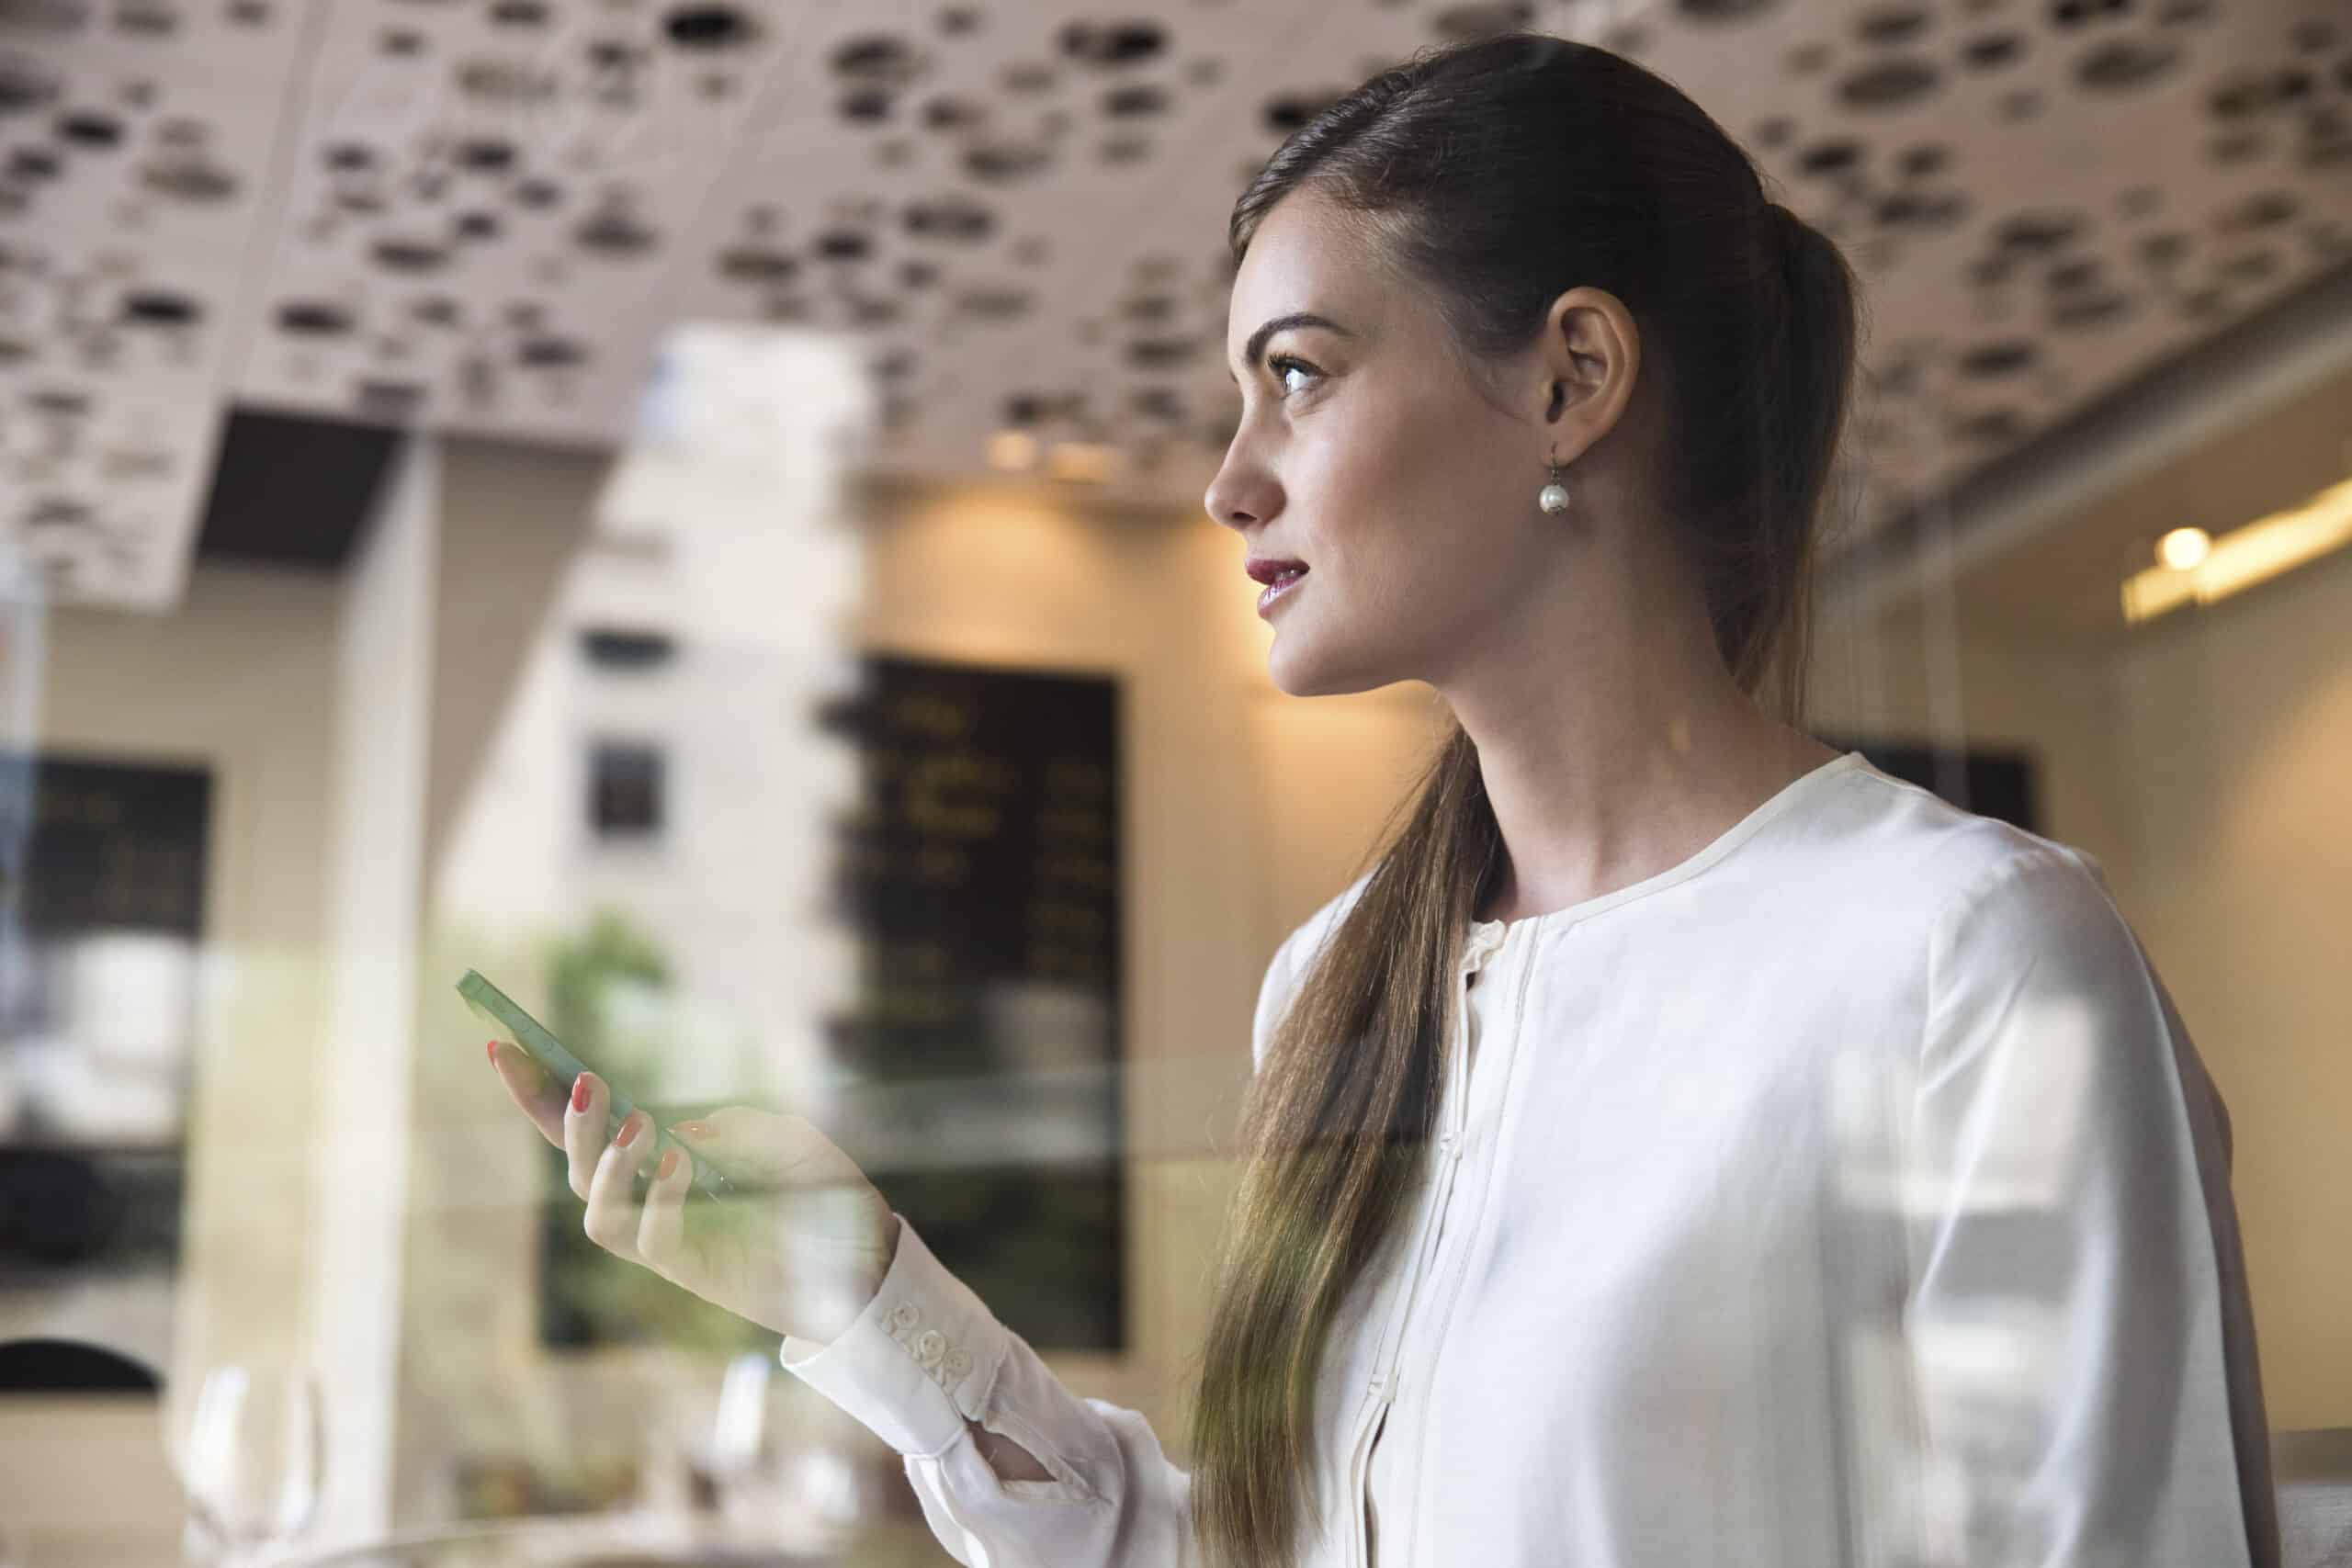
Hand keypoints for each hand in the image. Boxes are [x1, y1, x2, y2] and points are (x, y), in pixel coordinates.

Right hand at [485, 1041, 898, 1343]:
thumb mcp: (793, 1141)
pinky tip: (679, 1163)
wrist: (872, 1264)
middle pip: (575, 1172)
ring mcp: (668, 1244)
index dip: (539, 1097)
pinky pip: (653, 1242)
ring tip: (642, 1125)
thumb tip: (683, 1136)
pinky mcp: (693, 1274)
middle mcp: (651, 1207)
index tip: (500, 1049)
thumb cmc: (828, 1200)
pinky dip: (658, 1199)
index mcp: (662, 1166)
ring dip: (607, 1166)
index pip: (585, 1134)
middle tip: (592, 1083)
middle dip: (570, 1127)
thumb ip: (744, 1129)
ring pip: (596, 1215)